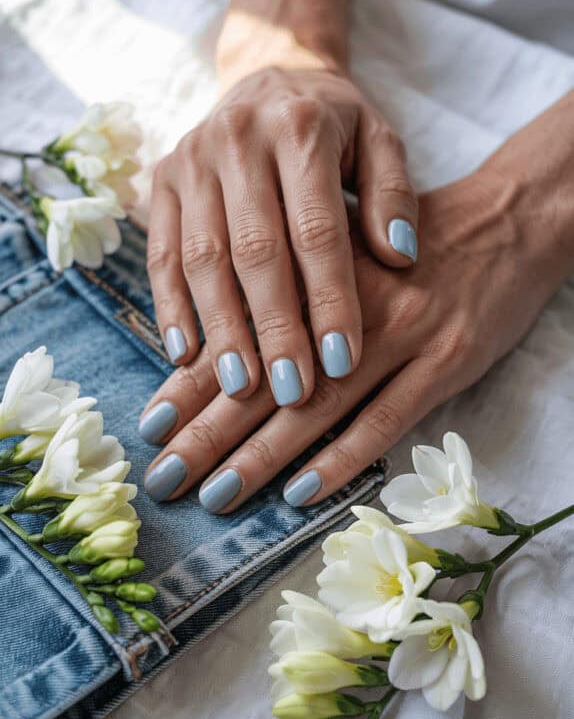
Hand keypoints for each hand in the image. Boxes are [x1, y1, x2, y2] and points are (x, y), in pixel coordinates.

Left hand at [139, 151, 570, 507]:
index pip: (243, 334)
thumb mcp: (343, 243)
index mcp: (316, 270)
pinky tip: (300, 492)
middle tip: (164, 478)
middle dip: (209, 432)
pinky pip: (387, 420)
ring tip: (215, 495)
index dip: (193, 381)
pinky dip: (342, 459)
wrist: (506, 223)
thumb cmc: (410, 240)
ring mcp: (402, 335)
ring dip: (263, 457)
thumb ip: (288, 282)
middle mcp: (352, 305)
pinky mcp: (446, 362)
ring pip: (320, 407)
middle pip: (269, 379)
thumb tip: (215, 337)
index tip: (150, 423)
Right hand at [146, 62, 417, 407]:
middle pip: (255, 250)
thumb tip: (402, 258)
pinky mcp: (161, 181)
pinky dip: (171, 307)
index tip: (341, 361)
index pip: (317, 229)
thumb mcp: (380, 142)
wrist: (272, 76)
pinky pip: (159, 253)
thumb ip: (395, 196)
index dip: (329, 298)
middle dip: (274, 327)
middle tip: (293, 390)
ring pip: (201, 257)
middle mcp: (238, 140)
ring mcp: (191, 159)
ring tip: (241, 386)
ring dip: (221, 327)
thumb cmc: (336, 125)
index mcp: (301, 129)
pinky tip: (185, 356)